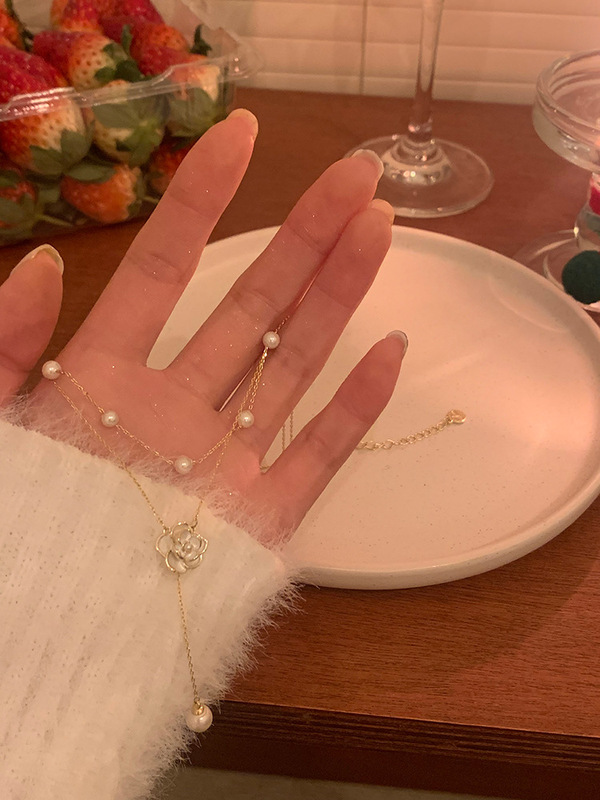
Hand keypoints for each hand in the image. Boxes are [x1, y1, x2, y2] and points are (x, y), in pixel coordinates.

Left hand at [0, 110, 405, 536]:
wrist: (52, 643)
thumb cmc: (19, 525)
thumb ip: (6, 343)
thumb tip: (39, 261)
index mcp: (109, 378)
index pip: (166, 271)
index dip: (202, 200)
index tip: (240, 132)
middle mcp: (177, 406)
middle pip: (252, 306)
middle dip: (304, 237)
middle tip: (356, 178)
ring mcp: (227, 458)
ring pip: (294, 363)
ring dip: (339, 297)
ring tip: (380, 232)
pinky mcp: (262, 516)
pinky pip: (319, 453)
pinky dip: (356, 407)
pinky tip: (390, 349)